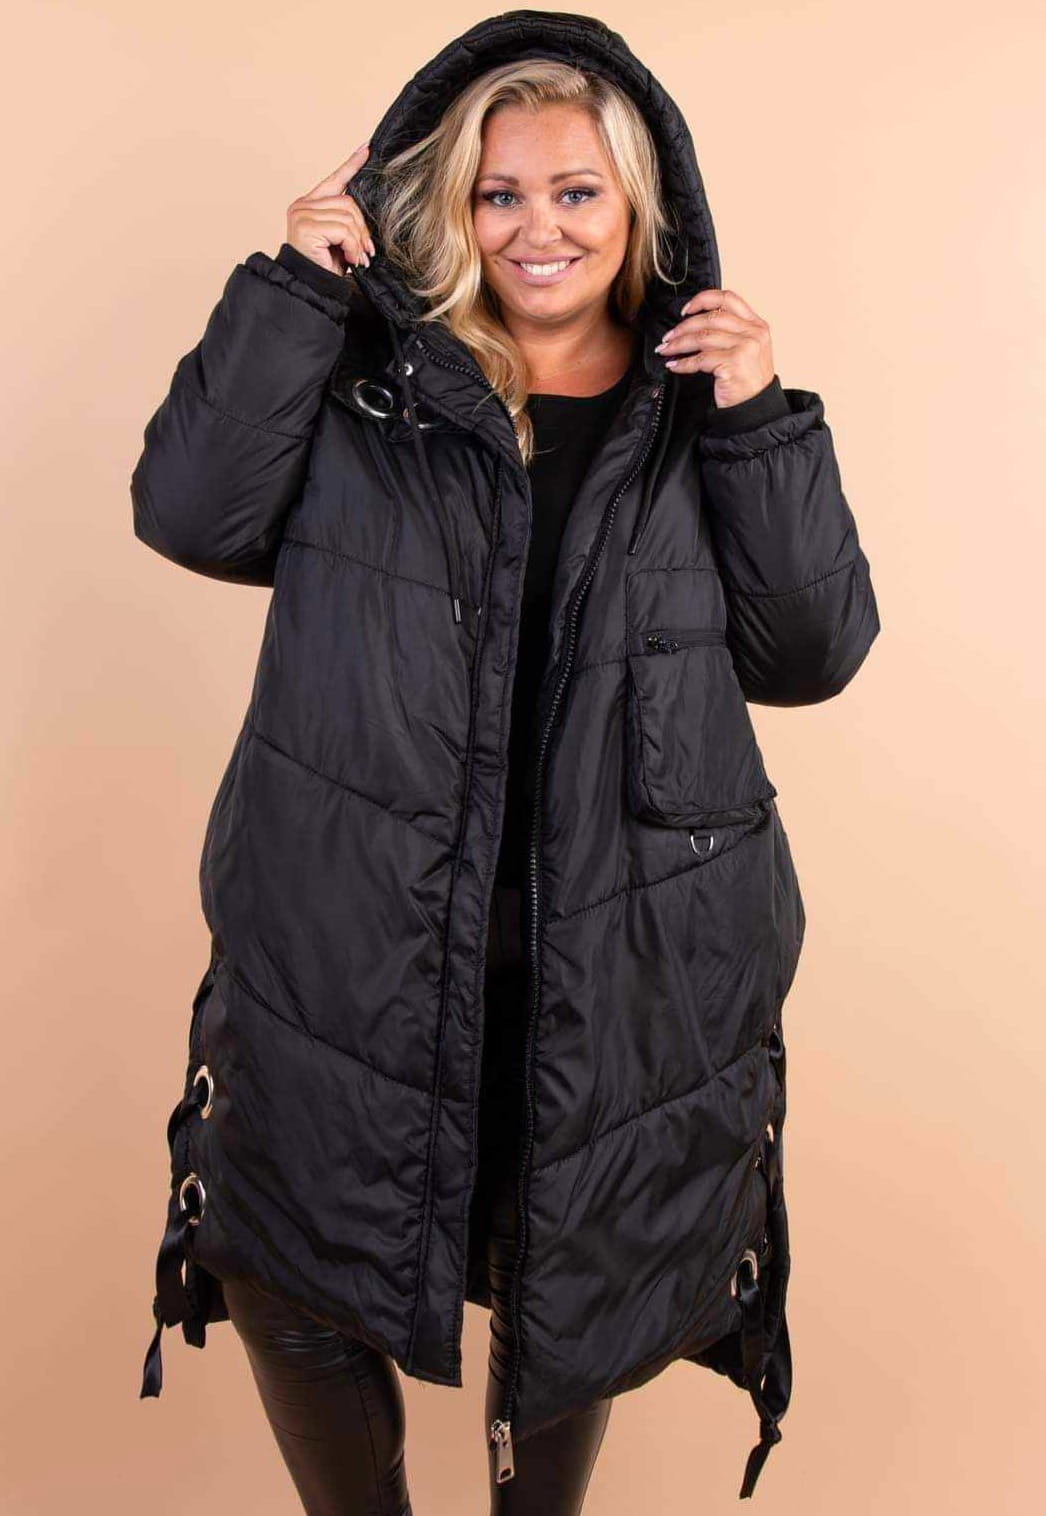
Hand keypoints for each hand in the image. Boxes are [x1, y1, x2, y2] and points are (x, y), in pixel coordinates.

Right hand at [285, 142, 376, 277]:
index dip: (351, 165)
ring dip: (358, 240)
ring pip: (347, 216)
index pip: (333, 180)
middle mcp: (302, 205)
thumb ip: (346, 219)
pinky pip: (342, 229)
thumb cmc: (324, 267)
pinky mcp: (306, 226)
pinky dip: (352, 245)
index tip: (365, 150)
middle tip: (366, 250)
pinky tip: (350, 258)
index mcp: (309, 204)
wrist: (311, 288)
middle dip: (362, 227)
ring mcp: (302, 214)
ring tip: (358, 257)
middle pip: (347, 201)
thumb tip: (364, 212)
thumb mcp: (339, 239)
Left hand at [654, 288, 775, 407]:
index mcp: (757, 325)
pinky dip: (683, 363)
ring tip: (666, 349)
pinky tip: (674, 365)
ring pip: (702, 337)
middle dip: (683, 327)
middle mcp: (753, 333)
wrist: (756, 409)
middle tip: (669, 336)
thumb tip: (695, 323)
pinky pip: (700, 359)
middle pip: (710, 318)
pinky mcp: (733, 364)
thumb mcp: (748, 350)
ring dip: (679, 343)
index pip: (728, 298)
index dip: (703, 299)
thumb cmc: (748, 382)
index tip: (686, 310)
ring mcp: (744, 348)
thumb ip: (731, 333)